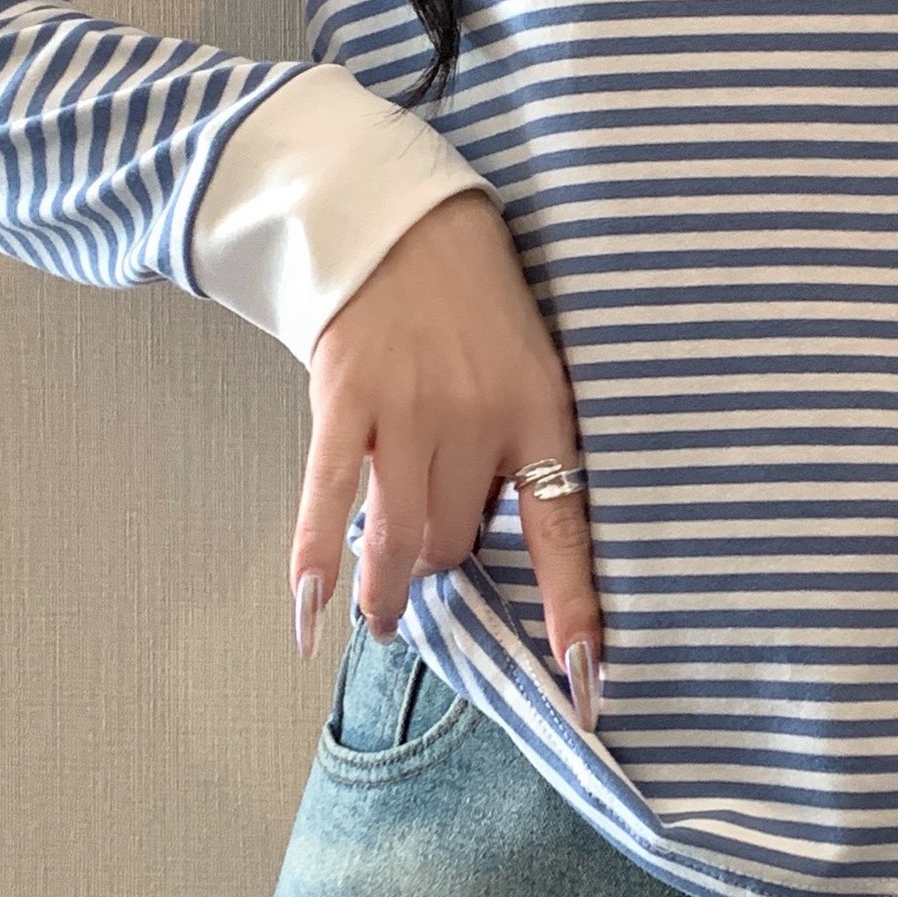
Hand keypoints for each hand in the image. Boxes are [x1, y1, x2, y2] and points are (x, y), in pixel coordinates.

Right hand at [286, 188, 604, 725]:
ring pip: (400, 537)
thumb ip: (517, 445)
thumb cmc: (475, 298)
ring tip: (382, 616)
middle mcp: (478, 419)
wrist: (405, 216)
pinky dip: (314, 560)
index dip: (570, 610)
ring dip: (388, 587)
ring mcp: (409, 410)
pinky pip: (326, 497)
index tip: (585, 680)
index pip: (563, 530)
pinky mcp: (345, 398)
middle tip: (429, 565)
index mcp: (540, 413)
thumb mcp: (529, 365)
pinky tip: (312, 613)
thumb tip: (491, 533)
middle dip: (443, 565)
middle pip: (457, 539)